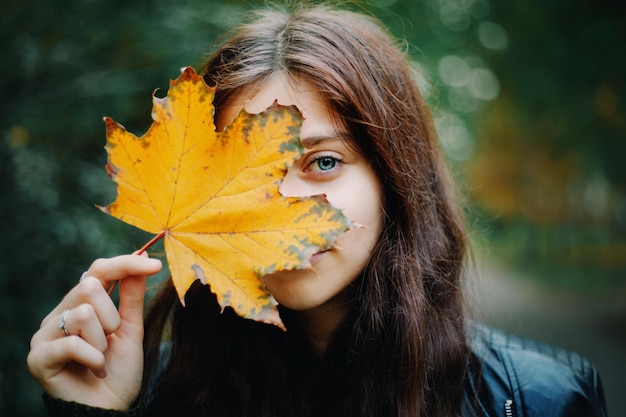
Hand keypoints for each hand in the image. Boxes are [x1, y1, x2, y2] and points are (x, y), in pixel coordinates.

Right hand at [27, 254, 161, 409]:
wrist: (110, 409)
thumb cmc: (119, 370)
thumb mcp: (131, 329)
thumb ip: (132, 296)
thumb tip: (143, 258)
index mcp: (82, 304)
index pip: (98, 269)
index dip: (126, 263)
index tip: (155, 266)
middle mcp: (60, 314)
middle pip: (89, 285)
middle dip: (113, 316)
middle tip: (112, 340)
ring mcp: (45, 334)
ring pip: (83, 314)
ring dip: (102, 341)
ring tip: (101, 359)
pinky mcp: (38, 357)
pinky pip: (73, 342)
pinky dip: (94, 358)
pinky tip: (96, 370)